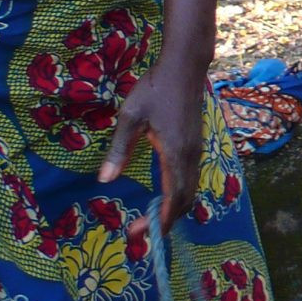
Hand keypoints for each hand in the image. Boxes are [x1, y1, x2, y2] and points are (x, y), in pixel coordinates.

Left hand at [99, 56, 208, 238]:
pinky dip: (179, 193)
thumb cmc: (155, 88)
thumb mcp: (130, 116)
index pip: (173, 196)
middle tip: (141, 232)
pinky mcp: (196, 143)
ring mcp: (197, 149)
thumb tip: (104, 181)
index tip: (140, 233)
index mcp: (175, 152)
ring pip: (191, 189)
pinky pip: (191, 177)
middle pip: (186, 199)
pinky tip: (163, 194)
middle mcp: (191, 155)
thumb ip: (119, 149)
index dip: (159, 220)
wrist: (186, 66)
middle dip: (166, 220)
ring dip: (173, 207)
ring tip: (150, 218)